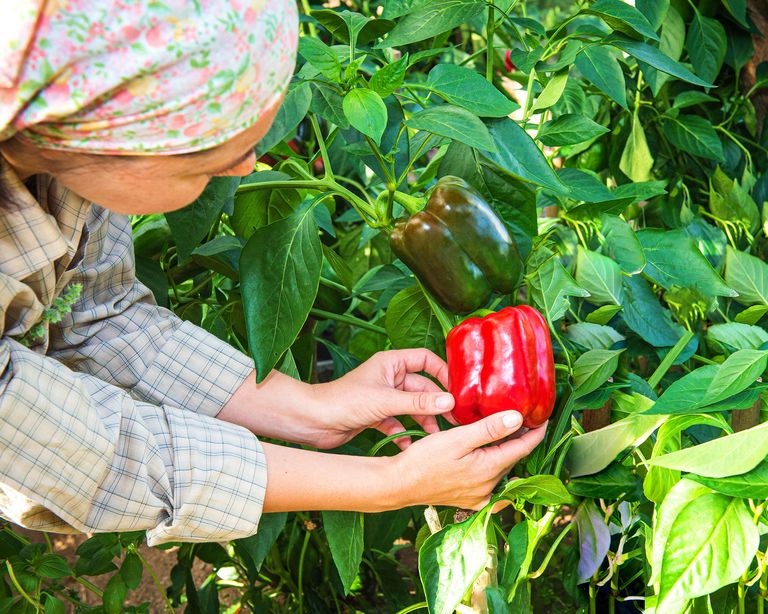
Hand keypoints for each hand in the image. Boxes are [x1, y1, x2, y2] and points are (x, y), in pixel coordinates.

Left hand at [308, 348, 456, 448]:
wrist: (313, 421)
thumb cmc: (343, 400)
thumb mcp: (386, 401)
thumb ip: (418, 403)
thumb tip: (449, 401)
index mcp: (391, 363)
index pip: (425, 359)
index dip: (443, 372)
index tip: (457, 390)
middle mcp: (389, 377)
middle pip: (422, 387)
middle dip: (436, 403)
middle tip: (453, 419)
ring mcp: (383, 397)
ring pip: (412, 407)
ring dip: (423, 421)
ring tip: (434, 436)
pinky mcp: (377, 415)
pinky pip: (399, 422)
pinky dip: (405, 432)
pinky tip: (409, 444)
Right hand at [388, 410, 547, 509]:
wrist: (399, 485)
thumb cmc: (423, 459)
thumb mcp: (456, 438)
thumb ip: (488, 429)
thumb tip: (518, 419)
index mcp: (489, 468)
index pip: (522, 448)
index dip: (535, 432)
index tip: (544, 417)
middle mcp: (488, 486)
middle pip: (512, 459)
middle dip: (520, 440)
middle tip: (524, 419)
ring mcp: (478, 496)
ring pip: (502, 472)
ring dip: (506, 454)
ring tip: (507, 435)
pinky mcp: (467, 501)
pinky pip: (493, 491)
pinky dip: (499, 477)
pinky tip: (498, 470)